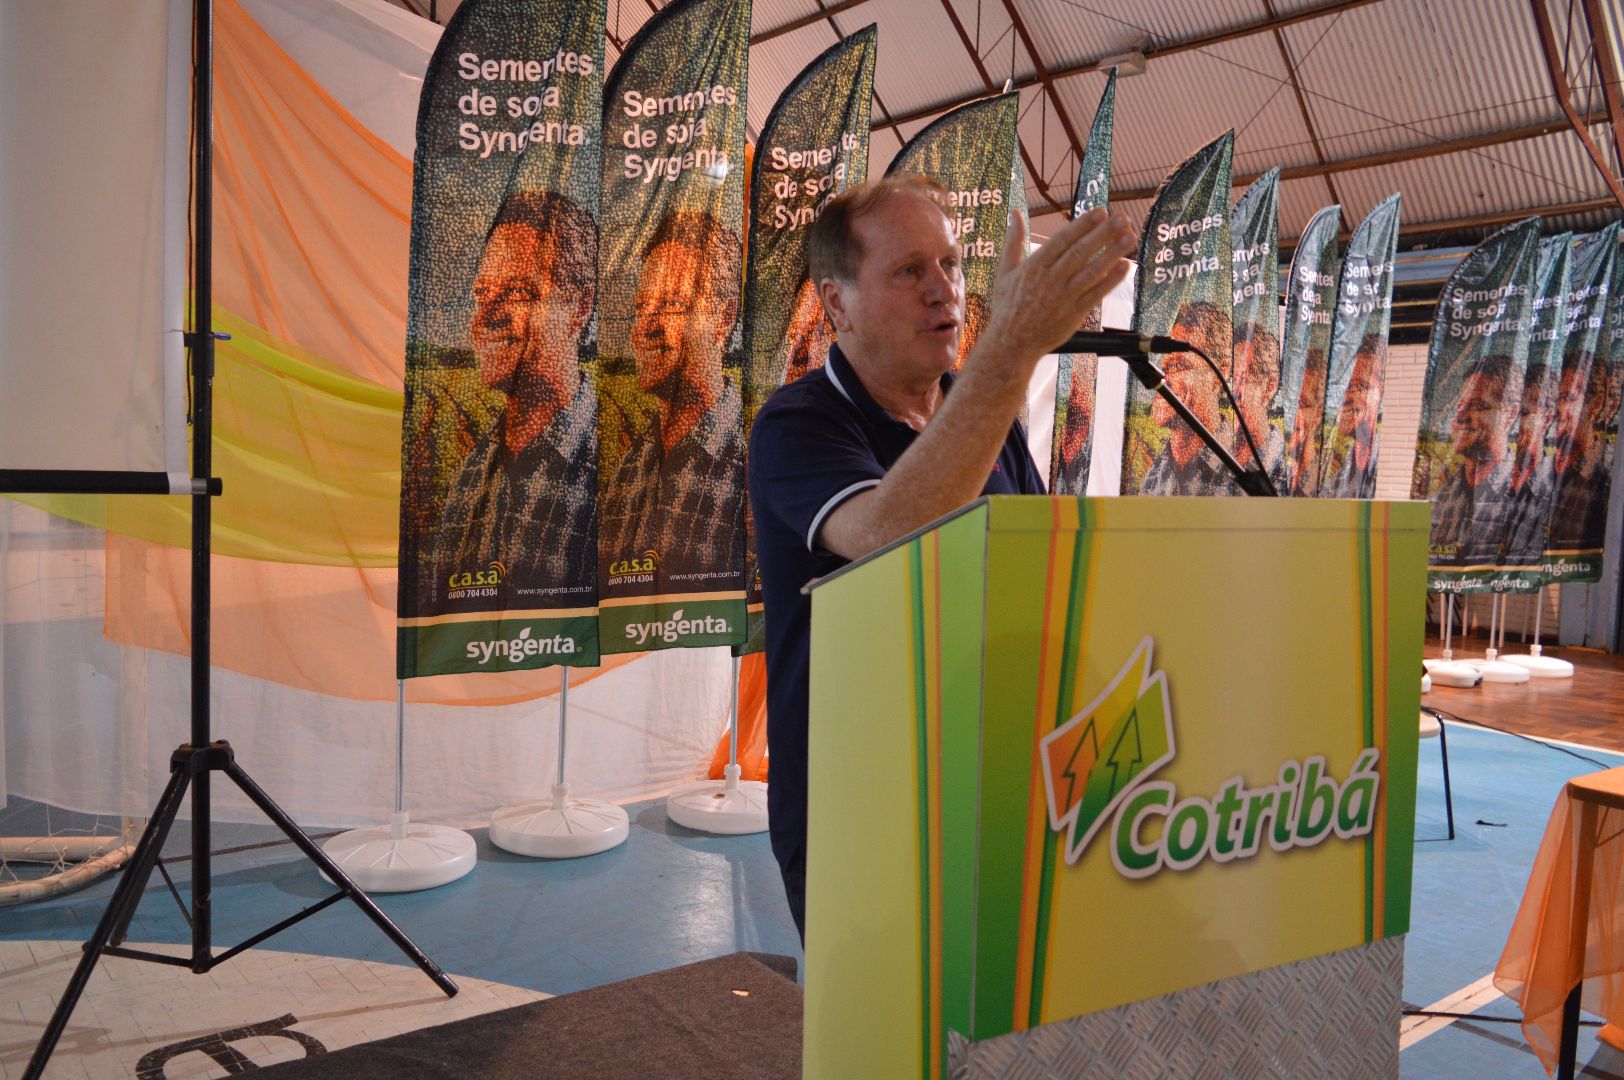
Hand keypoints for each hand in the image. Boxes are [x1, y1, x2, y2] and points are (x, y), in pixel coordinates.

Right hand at [973, 208, 1135, 379]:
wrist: (1011, 343)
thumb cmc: (1007, 306)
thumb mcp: (1005, 271)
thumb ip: (1013, 241)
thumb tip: (1014, 213)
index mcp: (1034, 266)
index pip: (1062, 240)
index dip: (1082, 225)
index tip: (1100, 212)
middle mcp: (1050, 280)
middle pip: (1080, 252)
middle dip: (1103, 234)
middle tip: (1123, 219)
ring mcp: (1064, 297)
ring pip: (1092, 271)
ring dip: (1112, 253)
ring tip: (1130, 238)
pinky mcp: (1074, 314)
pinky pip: (1096, 294)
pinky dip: (1110, 280)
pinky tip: (1125, 266)